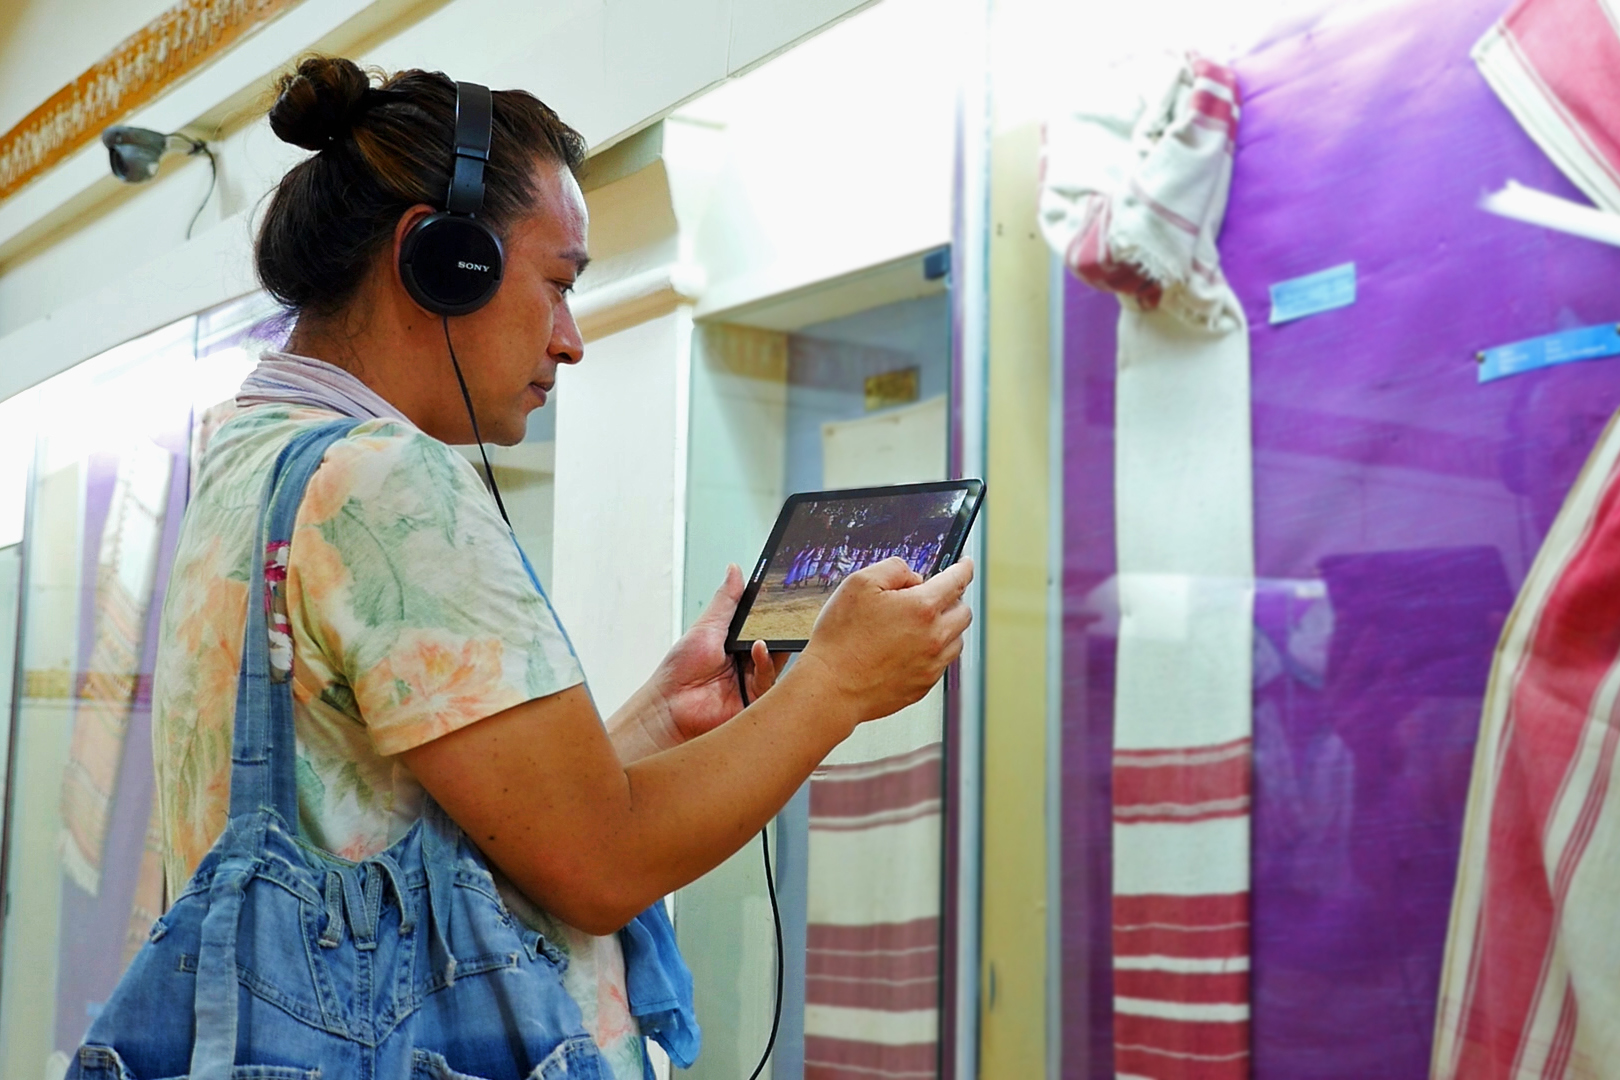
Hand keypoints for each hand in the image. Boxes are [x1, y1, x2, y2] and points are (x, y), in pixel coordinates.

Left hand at [646, 564, 787, 745]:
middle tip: (789, 609)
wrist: (668, 708)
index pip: (764, 624)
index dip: (775, 610)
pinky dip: (766, 663)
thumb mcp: (706, 627)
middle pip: (776, 641)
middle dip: (781, 627)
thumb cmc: (680, 671)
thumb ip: (727, 601)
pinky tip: (759, 649)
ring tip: (766, 631)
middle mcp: (749, 663)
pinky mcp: (757, 701)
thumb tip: (734, 570)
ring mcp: (754, 683)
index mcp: (738, 645)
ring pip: (778, 660)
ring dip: (774, 644)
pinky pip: (771, 680)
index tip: (786, 591)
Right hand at [796, 557, 973, 726]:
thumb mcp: (860, 583)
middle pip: (963, 612)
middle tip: (932, 597)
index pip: (957, 581)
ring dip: (946, 627)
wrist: (831, 687)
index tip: (965, 565)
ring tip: (917, 626)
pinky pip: (941, 663)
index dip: (964, 568)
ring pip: (956, 640)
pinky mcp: (923, 686)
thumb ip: (894, 569)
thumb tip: (914, 577)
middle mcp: (934, 637)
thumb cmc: (841, 638)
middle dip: (953, 599)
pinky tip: (908, 648)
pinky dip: (933, 652)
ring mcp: (931, 665)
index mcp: (922, 608)